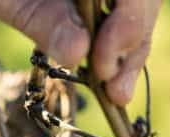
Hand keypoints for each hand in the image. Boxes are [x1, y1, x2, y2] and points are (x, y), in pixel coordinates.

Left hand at [0, 0, 161, 105]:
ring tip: (115, 94)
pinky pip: (109, 19)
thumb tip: (79, 54)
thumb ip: (36, 16)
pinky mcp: (79, 1)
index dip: (130, 20)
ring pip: (129, 10)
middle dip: (133, 41)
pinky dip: (111, 49)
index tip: (101, 61)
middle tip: (114, 91)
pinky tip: (105, 78)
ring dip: (127, 51)